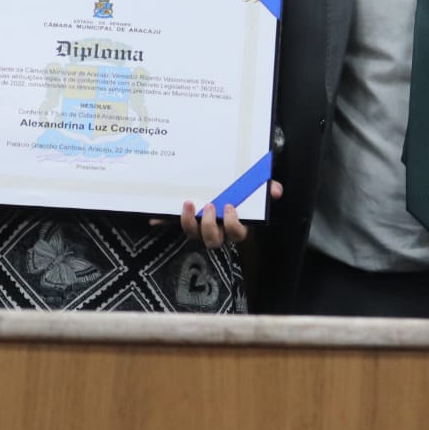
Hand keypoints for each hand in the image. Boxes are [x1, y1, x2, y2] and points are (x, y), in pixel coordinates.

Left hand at [168, 180, 282, 248]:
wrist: (223, 189)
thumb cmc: (241, 195)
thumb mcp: (255, 192)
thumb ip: (265, 190)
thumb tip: (276, 190)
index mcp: (235, 227)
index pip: (237, 234)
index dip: (233, 224)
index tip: (229, 207)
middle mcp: (218, 232)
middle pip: (213, 240)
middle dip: (209, 226)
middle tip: (208, 206)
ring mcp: (200, 229)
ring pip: (193, 235)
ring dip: (188, 223)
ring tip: (188, 204)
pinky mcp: (185, 222)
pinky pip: (172, 225)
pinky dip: (162, 221)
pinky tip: (153, 217)